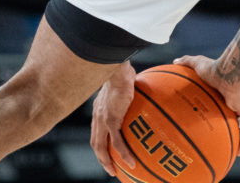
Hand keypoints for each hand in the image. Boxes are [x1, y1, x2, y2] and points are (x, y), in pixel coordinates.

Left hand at [91, 61, 136, 176]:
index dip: (100, 142)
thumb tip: (143, 86)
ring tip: (115, 172)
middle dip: (101, 157)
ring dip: (107, 162)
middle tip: (110, 168)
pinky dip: (123, 154)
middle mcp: (98, 116)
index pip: (97, 129)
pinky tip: (131, 162)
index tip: (107, 151)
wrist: (117, 68)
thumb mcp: (126, 81)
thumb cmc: (123, 69)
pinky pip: (117, 142)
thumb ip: (131, 88)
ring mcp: (103, 119)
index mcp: (100, 108)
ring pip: (101, 147)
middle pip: (95, 142)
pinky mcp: (111, 120)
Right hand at [174, 54, 239, 155]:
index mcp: (220, 93)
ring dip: (237, 137)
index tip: (210, 119)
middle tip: (220, 139)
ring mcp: (238, 107)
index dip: (215, 111)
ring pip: (239, 125)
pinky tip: (239, 152)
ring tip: (232, 152)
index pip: (218, 104)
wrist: (226, 74)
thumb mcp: (195, 63)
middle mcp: (230, 101)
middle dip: (227, 127)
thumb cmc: (211, 68)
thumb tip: (175, 61)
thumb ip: (186, 61)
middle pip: (229, 117)